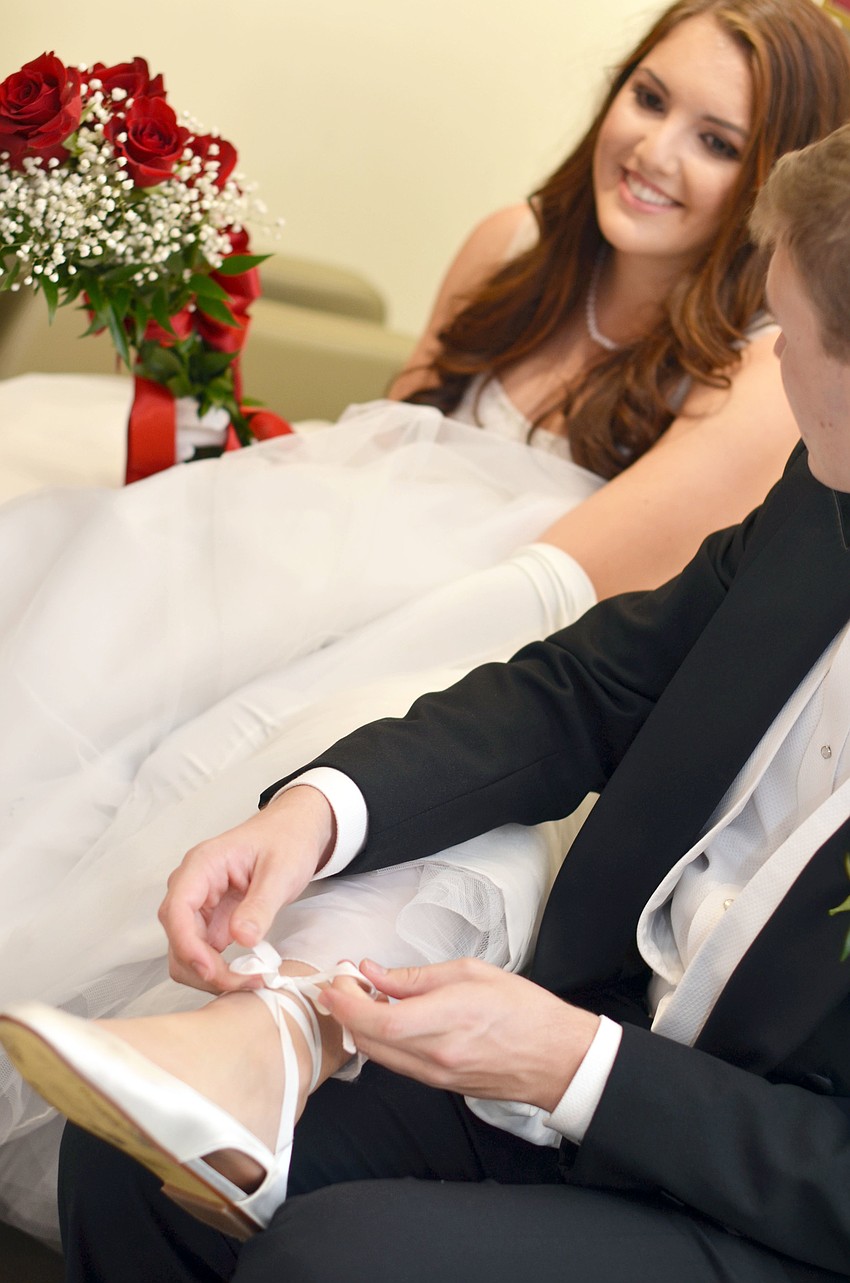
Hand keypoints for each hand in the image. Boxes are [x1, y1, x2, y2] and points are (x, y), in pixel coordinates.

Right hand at [158, 785, 334, 992]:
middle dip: (204, 967)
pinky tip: (245, 974)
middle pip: (178, 937)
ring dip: (210, 973)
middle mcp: (192, 886)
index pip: (177, 909)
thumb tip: (242, 939)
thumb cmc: (286, 841)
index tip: (211, 970)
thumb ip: (261, 904)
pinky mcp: (211, 920)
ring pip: (185, 950)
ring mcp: (200, 905)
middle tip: (245, 981)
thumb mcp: (282, 870)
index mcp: (202, 865)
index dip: (187, 944)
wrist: (293, 832)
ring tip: (250, 980)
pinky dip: (219, 969)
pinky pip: (203, 952)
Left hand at [319, 957, 599, 1109]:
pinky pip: (398, 1063)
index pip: (380, 1021)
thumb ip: (417, 976)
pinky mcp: (439, 1084)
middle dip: (345, 1011)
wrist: (555, 1057)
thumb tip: (374, 973)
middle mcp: (436, 1055)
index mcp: (447, 1020)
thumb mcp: (472, 973)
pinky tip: (383, 1019)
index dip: (348, 1004)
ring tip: (358, 997)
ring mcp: (436, 1075)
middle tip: (339, 984)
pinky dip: (381, 1041)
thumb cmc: (523, 1009)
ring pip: (380, 1055)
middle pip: (371, 1040)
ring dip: (360, 1027)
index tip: (333, 983)